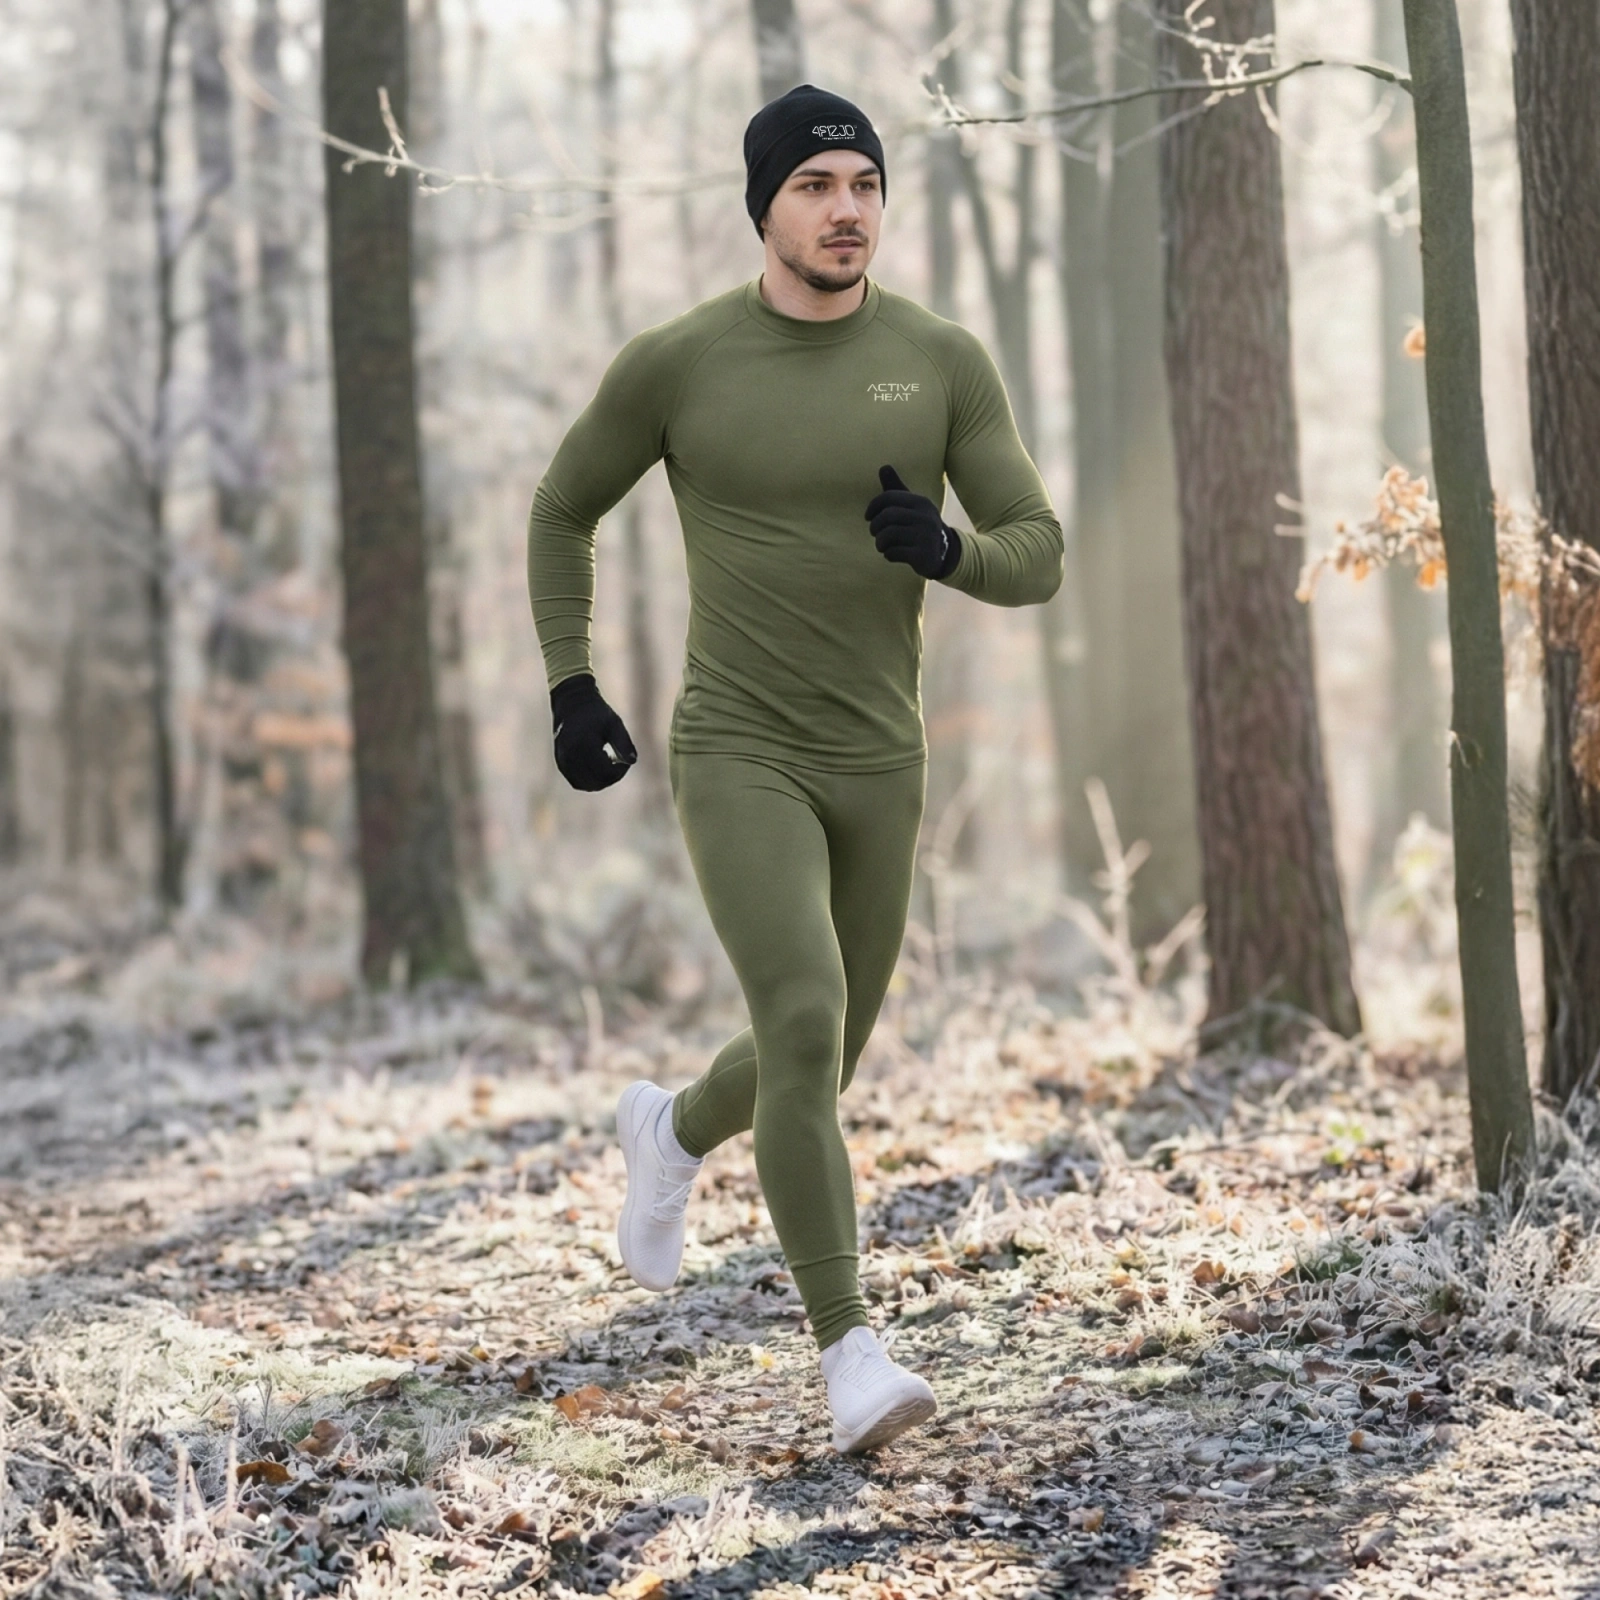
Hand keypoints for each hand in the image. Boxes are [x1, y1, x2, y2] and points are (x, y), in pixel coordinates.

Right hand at [550, 674, 637, 790]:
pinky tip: (599, 768)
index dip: (620, 771)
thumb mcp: (614, 723)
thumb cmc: (596, 712)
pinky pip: (577, 782)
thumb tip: (633, 761)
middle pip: (596, 781)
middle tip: (620, 764)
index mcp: (583, 745)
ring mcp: (563, 761)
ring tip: (609, 764)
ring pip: (586, 784)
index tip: (626, 761)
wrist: (572, 703)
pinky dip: (590, 781)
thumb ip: (623, 743)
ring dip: (601, 781)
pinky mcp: (561, 763)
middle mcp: (570, 755)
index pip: (605, 771)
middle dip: (612, 777)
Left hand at [864, 465, 961, 579]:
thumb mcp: (911, 506)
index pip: (889, 497)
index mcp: (921, 502)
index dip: (873, 506)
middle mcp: (926, 517)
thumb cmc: (919, 525)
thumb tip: (883, 467)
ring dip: (880, 543)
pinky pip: (893, 553)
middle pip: (886, 516)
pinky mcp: (923, 555)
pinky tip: (892, 554)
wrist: (944, 553)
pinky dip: (888, 555)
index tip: (868, 517)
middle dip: (875, 526)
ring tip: (882, 546)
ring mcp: (926, 536)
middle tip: (875, 533)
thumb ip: (896, 488)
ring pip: (888, 535)